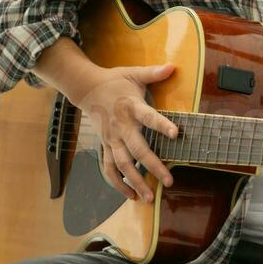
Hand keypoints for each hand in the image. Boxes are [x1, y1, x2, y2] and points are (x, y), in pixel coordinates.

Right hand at [76, 64, 178, 202]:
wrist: (86, 88)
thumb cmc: (115, 81)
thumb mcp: (134, 73)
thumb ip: (154, 73)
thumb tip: (173, 66)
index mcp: (131, 108)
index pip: (149, 118)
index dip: (162, 125)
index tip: (177, 134)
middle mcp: (121, 127)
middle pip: (137, 150)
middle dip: (153, 166)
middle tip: (170, 181)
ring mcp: (111, 140)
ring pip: (122, 165)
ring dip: (135, 182)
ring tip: (149, 197)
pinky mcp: (105, 146)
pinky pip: (109, 169)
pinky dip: (118, 184)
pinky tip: (130, 196)